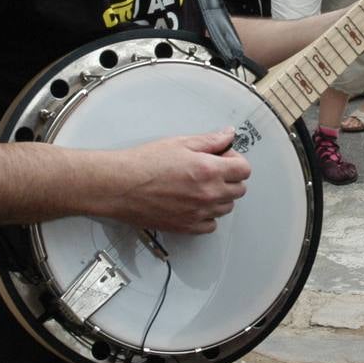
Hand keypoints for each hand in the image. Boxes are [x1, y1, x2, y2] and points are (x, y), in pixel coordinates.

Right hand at [104, 128, 249, 234]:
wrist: (119, 186)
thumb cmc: (143, 164)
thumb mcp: (180, 143)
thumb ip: (210, 140)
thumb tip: (228, 135)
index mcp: (209, 170)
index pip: (244, 169)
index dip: (236, 161)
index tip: (225, 158)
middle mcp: (208, 194)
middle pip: (239, 189)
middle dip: (230, 178)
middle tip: (213, 170)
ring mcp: (198, 213)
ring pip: (227, 207)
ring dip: (220, 197)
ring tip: (201, 186)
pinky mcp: (186, 227)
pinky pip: (211, 225)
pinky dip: (208, 216)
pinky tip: (195, 204)